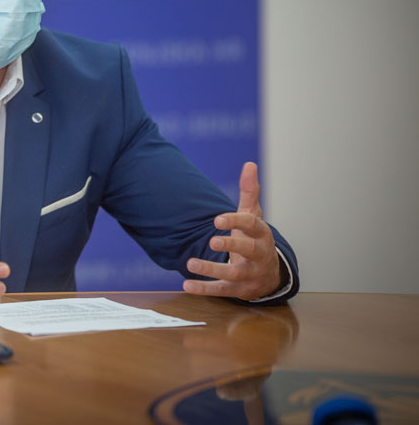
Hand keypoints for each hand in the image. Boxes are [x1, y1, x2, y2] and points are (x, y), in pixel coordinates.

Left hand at [183, 162, 281, 300]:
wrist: (268, 273)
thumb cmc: (255, 239)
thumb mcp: (253, 216)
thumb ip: (250, 192)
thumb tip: (249, 164)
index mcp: (262, 235)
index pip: (252, 226)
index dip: (236, 222)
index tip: (217, 219)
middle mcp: (259, 255)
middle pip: (249, 250)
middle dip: (232, 246)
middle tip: (212, 241)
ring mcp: (250, 274)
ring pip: (234, 274)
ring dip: (212, 269)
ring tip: (190, 263)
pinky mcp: (239, 289)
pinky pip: (222, 291)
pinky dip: (204, 289)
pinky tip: (186, 285)